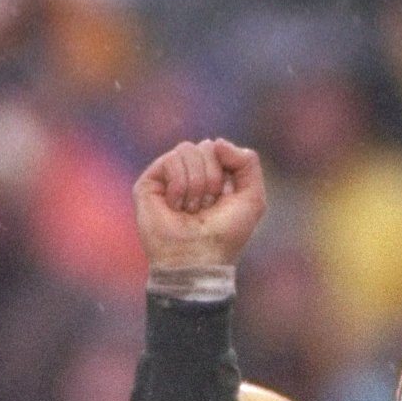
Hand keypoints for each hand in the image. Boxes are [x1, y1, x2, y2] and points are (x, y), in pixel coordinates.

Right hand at [135, 138, 266, 274]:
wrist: (199, 258)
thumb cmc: (225, 234)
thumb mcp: (253, 198)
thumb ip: (247, 162)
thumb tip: (216, 142)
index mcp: (213, 174)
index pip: (220, 148)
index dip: (227, 169)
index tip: (224, 197)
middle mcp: (190, 173)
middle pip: (206, 146)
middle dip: (213, 178)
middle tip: (207, 206)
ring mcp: (168, 177)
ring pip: (187, 149)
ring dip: (197, 184)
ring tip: (191, 209)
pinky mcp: (149, 183)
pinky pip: (170, 160)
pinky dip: (180, 185)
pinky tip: (175, 206)